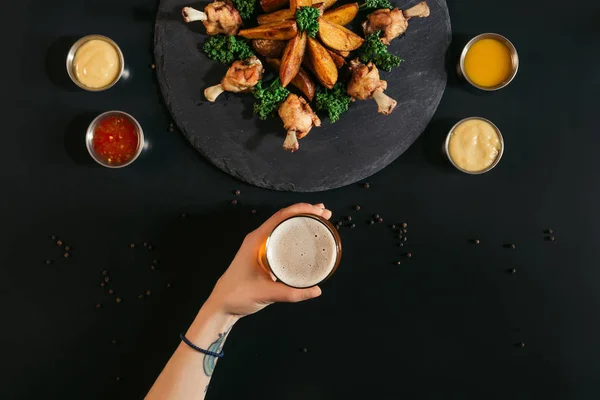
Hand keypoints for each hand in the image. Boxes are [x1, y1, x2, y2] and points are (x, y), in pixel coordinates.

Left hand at [206, 203, 332, 317]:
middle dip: (305, 213)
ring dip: (300, 221)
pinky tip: (305, 238)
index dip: (301, 210)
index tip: (318, 210)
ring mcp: (260, 246)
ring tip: (319, 220)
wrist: (221, 304)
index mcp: (256, 241)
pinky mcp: (262, 254)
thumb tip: (316, 290)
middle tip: (325, 214)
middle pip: (284, 218)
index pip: (280, 217)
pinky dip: (294, 233)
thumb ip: (291, 293)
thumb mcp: (266, 294)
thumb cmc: (237, 295)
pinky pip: (281, 238)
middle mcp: (258, 239)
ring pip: (283, 227)